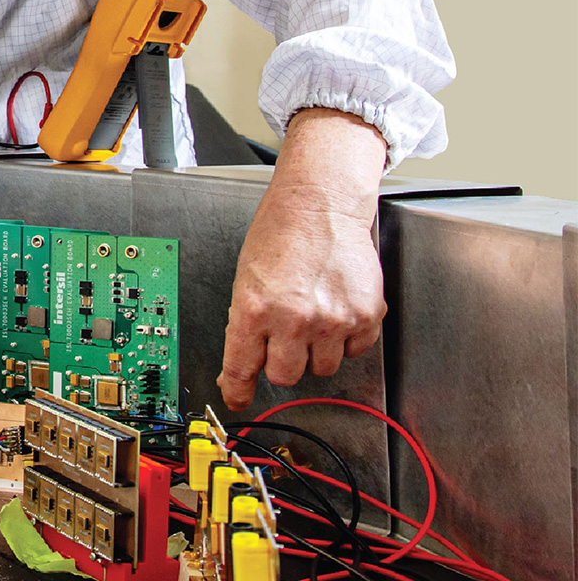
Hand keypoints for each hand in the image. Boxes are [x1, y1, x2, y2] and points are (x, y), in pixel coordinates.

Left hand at [217, 108, 386, 410]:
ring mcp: (332, 320)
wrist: (320, 205)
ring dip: (317, 350)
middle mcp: (293, 319)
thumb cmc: (280, 235)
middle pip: (287, 376)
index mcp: (254, 309)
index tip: (238, 399)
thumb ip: (246, 324)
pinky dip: (347, 337)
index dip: (238, 389)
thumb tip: (242, 365)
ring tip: (314, 315)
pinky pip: (356, 350)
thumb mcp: (245, 279)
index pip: (241, 367)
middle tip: (287, 335)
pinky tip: (337, 308)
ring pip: (323, 368)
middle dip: (284, 361)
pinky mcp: (366, 316)